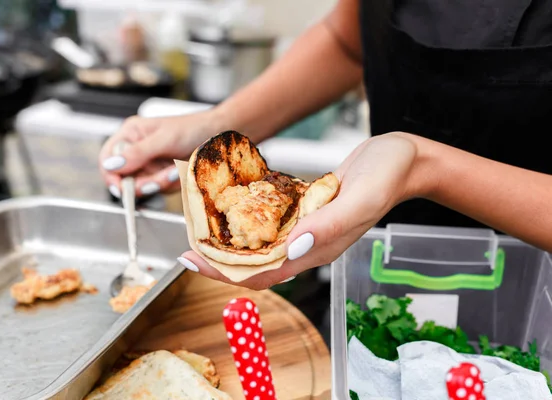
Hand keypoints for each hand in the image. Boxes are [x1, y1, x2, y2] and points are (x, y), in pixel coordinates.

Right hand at [99, 111, 220, 197]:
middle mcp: (137, 151)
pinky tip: (182, 171)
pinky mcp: (163, 176)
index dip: (111, 176)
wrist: (219, 135)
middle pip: (125, 179)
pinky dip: (172, 183)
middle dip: (145, 181)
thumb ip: (137, 153)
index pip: (107, 159)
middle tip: (165, 175)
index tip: (123, 188)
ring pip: (145, 187)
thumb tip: (111, 165)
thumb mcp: (163, 139)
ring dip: (162, 182)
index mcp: (131, 135)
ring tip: (178, 168)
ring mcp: (150, 165)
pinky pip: (161, 189)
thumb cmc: (192, 128)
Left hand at [178, 132, 432, 289]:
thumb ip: (328, 226)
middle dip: (218, 259)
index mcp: (318, 250)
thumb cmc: (387, 175)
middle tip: (187, 243)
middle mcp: (307, 244)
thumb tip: (291, 250)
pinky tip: (232, 205)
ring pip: (260, 244)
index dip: (224, 273)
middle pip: (254, 263)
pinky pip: (272, 221)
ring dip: (231, 240)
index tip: (191, 261)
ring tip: (201, 226)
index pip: (263, 273)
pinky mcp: (306, 211)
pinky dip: (249, 218)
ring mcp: (306, 229)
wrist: (402, 158)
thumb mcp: (360, 198)